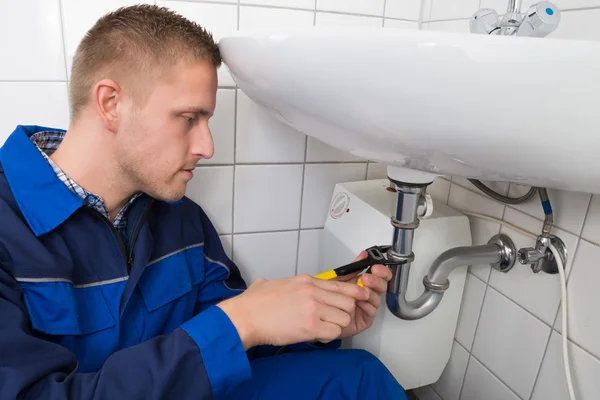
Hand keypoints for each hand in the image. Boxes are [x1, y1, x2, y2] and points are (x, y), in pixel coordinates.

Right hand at [216, 274, 369, 349]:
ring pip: (344, 318)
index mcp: (306, 280)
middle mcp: (313, 292)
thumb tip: (267, 283)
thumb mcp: (272, 283)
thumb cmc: (254, 303)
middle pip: (348, 301)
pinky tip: (317, 335)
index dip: (353, 293)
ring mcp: (313, 308)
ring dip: (336, 325)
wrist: (245, 317)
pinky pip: (334, 332)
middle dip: (344, 312)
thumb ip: (281, 283)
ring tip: (322, 328)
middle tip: (333, 319)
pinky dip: (328, 336)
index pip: (340, 285)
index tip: (358, 298)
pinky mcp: (310, 326)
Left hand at [334, 250, 392, 338]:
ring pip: (377, 298)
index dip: (382, 271)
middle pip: (382, 286)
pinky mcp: (366, 319)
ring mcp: (368, 306)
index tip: (376, 268)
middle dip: (376, 281)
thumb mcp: (340, 279)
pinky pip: (371, 312)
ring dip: (370, 293)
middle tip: (366, 278)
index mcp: (365, 283)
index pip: (381, 276)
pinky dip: (366, 306)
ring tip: (362, 290)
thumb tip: (363, 254)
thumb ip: (353, 267)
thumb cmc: (331, 298)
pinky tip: (359, 302)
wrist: (322, 315)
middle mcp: (369, 294)